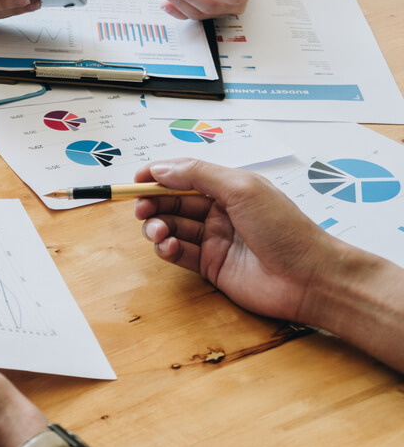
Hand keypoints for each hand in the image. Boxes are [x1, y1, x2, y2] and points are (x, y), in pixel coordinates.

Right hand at [133, 159, 345, 321]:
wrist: (309, 278)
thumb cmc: (285, 229)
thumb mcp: (242, 188)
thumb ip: (198, 175)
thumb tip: (161, 169)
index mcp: (228, 188)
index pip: (184, 175)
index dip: (158, 176)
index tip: (136, 180)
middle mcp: (219, 212)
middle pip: (173, 202)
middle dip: (153, 203)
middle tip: (141, 209)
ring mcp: (214, 239)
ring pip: (172, 228)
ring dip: (157, 227)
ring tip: (158, 232)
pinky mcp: (211, 266)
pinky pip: (178, 254)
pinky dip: (167, 249)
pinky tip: (168, 247)